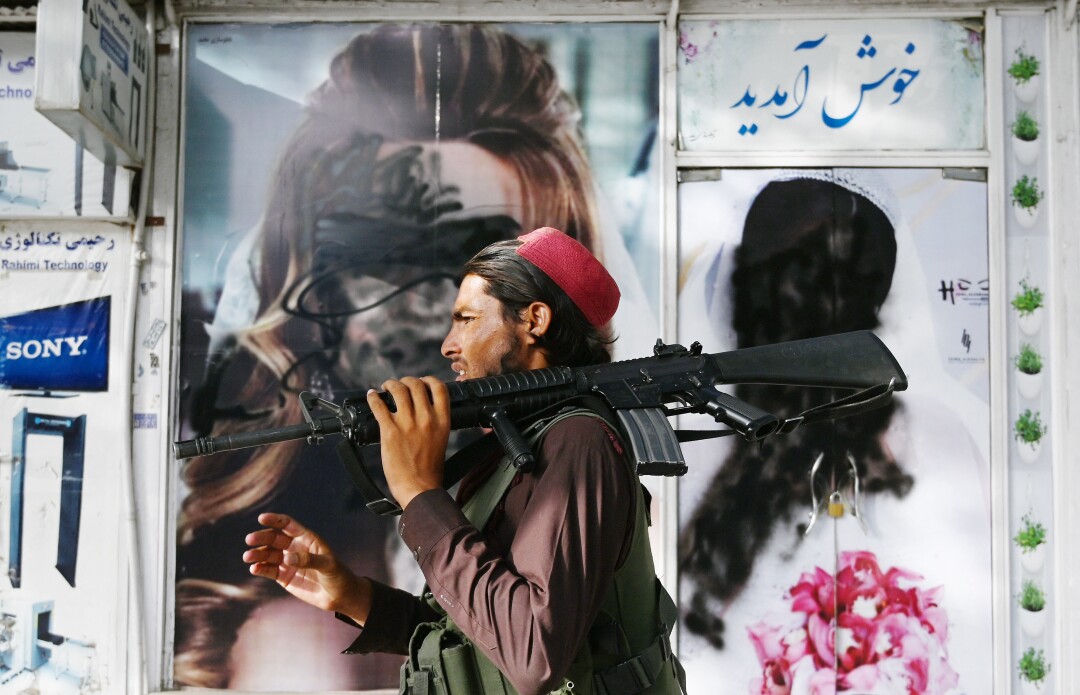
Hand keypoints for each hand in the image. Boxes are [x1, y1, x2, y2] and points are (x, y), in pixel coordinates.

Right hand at [243, 512, 371, 623]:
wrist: (338, 596)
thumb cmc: (337, 575)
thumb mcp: (327, 565)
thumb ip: (308, 560)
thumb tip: (287, 558)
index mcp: (306, 538)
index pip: (287, 525)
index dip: (275, 520)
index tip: (261, 518)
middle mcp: (294, 548)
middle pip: (274, 538)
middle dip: (261, 537)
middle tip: (250, 540)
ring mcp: (287, 562)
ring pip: (268, 554)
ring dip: (257, 554)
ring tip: (248, 557)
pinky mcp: (283, 577)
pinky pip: (269, 570)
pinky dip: (260, 568)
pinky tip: (254, 569)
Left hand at [367, 376, 450, 509]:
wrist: (419, 489)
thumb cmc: (430, 471)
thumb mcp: (441, 441)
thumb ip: (435, 423)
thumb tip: (423, 411)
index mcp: (442, 421)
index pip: (439, 388)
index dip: (428, 380)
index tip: (421, 382)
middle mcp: (426, 418)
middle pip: (416, 385)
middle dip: (406, 381)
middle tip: (400, 385)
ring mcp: (407, 424)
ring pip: (398, 390)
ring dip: (390, 385)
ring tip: (386, 387)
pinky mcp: (390, 431)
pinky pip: (379, 406)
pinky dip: (373, 398)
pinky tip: (371, 396)